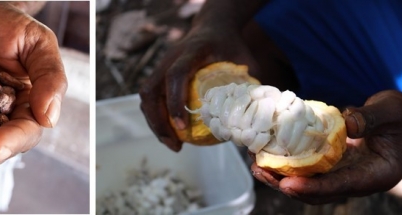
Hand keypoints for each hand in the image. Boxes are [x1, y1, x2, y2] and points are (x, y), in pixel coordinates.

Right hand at [139, 24, 257, 151]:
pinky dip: (157, 117)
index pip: (176, 75)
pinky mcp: (159, 73)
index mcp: (192, 51)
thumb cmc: (231, 46)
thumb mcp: (246, 60)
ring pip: (147, 96)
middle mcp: (170, 57)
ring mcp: (161, 65)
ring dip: (155, 123)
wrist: (213, 27)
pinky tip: (171, 133)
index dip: (175, 102)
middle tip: (175, 145)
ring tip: (172, 144)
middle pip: (151, 91)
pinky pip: (150, 97)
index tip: (182, 128)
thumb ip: (249, 86)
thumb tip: (254, 120)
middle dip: (159, 122)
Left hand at [252, 90, 401, 203]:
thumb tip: (347, 123)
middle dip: (287, 185)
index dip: (313, 187)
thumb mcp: (392, 109)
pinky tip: (267, 153)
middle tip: (260, 171)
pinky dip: (288, 165)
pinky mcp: (333, 165)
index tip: (288, 184)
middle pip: (318, 192)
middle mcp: (356, 181)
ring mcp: (343, 174)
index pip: (341, 186)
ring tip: (256, 165)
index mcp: (375, 175)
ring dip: (281, 177)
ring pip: (309, 184)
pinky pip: (308, 170)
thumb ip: (371, 117)